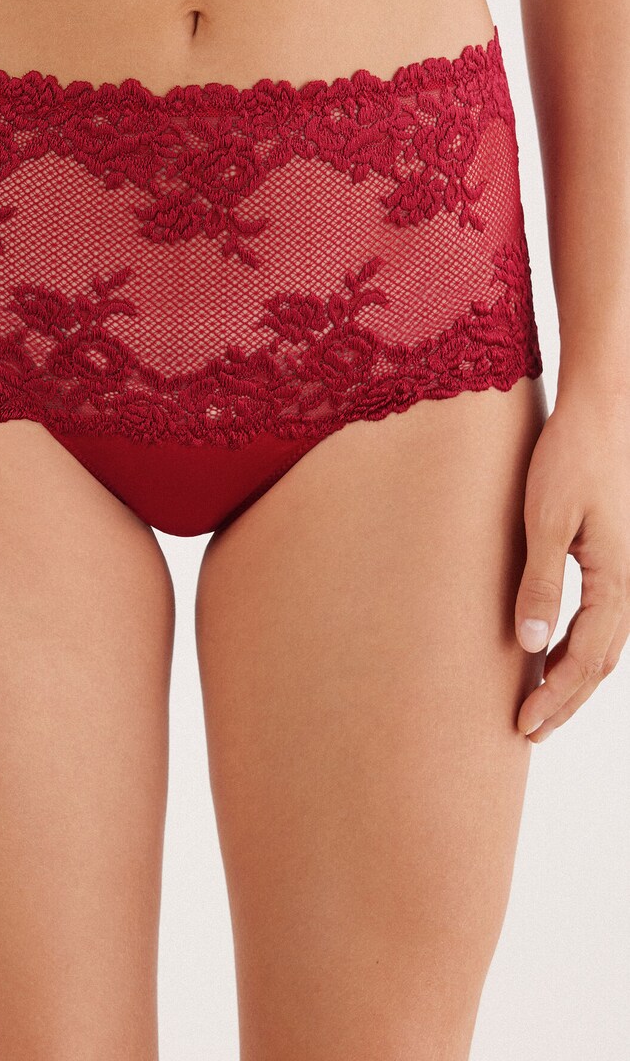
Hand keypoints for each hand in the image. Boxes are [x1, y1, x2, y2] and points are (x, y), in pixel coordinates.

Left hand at [515, 392, 629, 741]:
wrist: (599, 411)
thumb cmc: (570, 457)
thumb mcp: (546, 520)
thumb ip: (540, 582)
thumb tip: (530, 645)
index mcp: (616, 578)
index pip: (587, 657)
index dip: (556, 695)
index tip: (524, 723)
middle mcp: (628, 581)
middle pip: (600, 661)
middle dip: (565, 700)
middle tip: (528, 732)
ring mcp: (623, 570)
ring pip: (603, 643)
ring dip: (572, 678)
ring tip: (538, 706)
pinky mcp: (611, 557)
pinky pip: (599, 617)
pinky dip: (575, 646)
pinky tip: (549, 654)